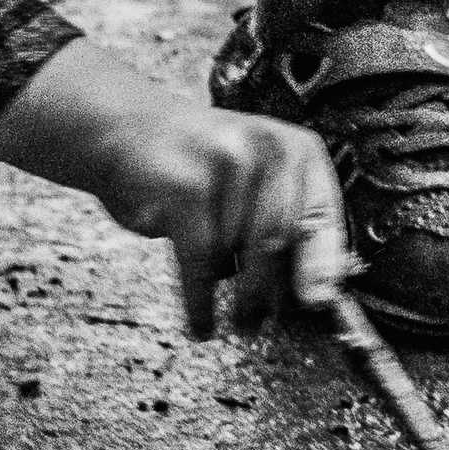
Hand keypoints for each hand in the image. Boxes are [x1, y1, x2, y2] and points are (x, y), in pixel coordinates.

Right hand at [0, 38, 349, 337]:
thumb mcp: (253, 179)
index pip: (322, 216)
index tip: (321, 302)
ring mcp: (225, 163)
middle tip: (258, 322)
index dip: (323, 264)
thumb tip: (318, 291)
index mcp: (295, 148)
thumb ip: (287, 222)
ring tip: (230, 315)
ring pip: (238, 253)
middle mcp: (266, 148)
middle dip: (268, 293)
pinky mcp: (185, 187)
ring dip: (231, 292)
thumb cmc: (197, 163)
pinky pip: (202, 262)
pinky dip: (201, 303)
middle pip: (278, 242)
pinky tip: (201, 321)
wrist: (125, 127)